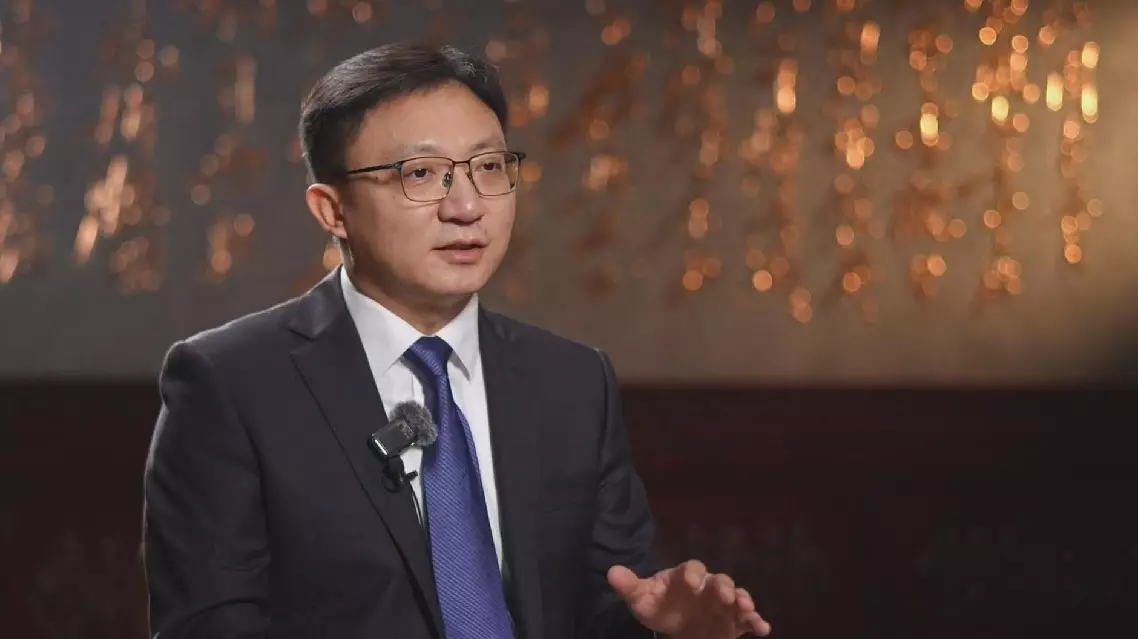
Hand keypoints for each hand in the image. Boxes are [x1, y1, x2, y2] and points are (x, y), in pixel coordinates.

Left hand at [608, 560, 770, 638]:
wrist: (673, 626)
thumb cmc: (659, 606)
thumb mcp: (641, 598)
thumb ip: (629, 586)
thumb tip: (610, 572)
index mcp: (686, 576)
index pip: (691, 568)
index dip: (692, 573)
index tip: (691, 582)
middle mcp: (708, 586)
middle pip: (719, 579)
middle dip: (723, 586)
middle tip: (724, 595)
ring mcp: (723, 603)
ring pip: (737, 596)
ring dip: (743, 601)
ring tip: (746, 608)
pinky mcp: (733, 622)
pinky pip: (748, 620)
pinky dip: (757, 622)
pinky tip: (762, 628)